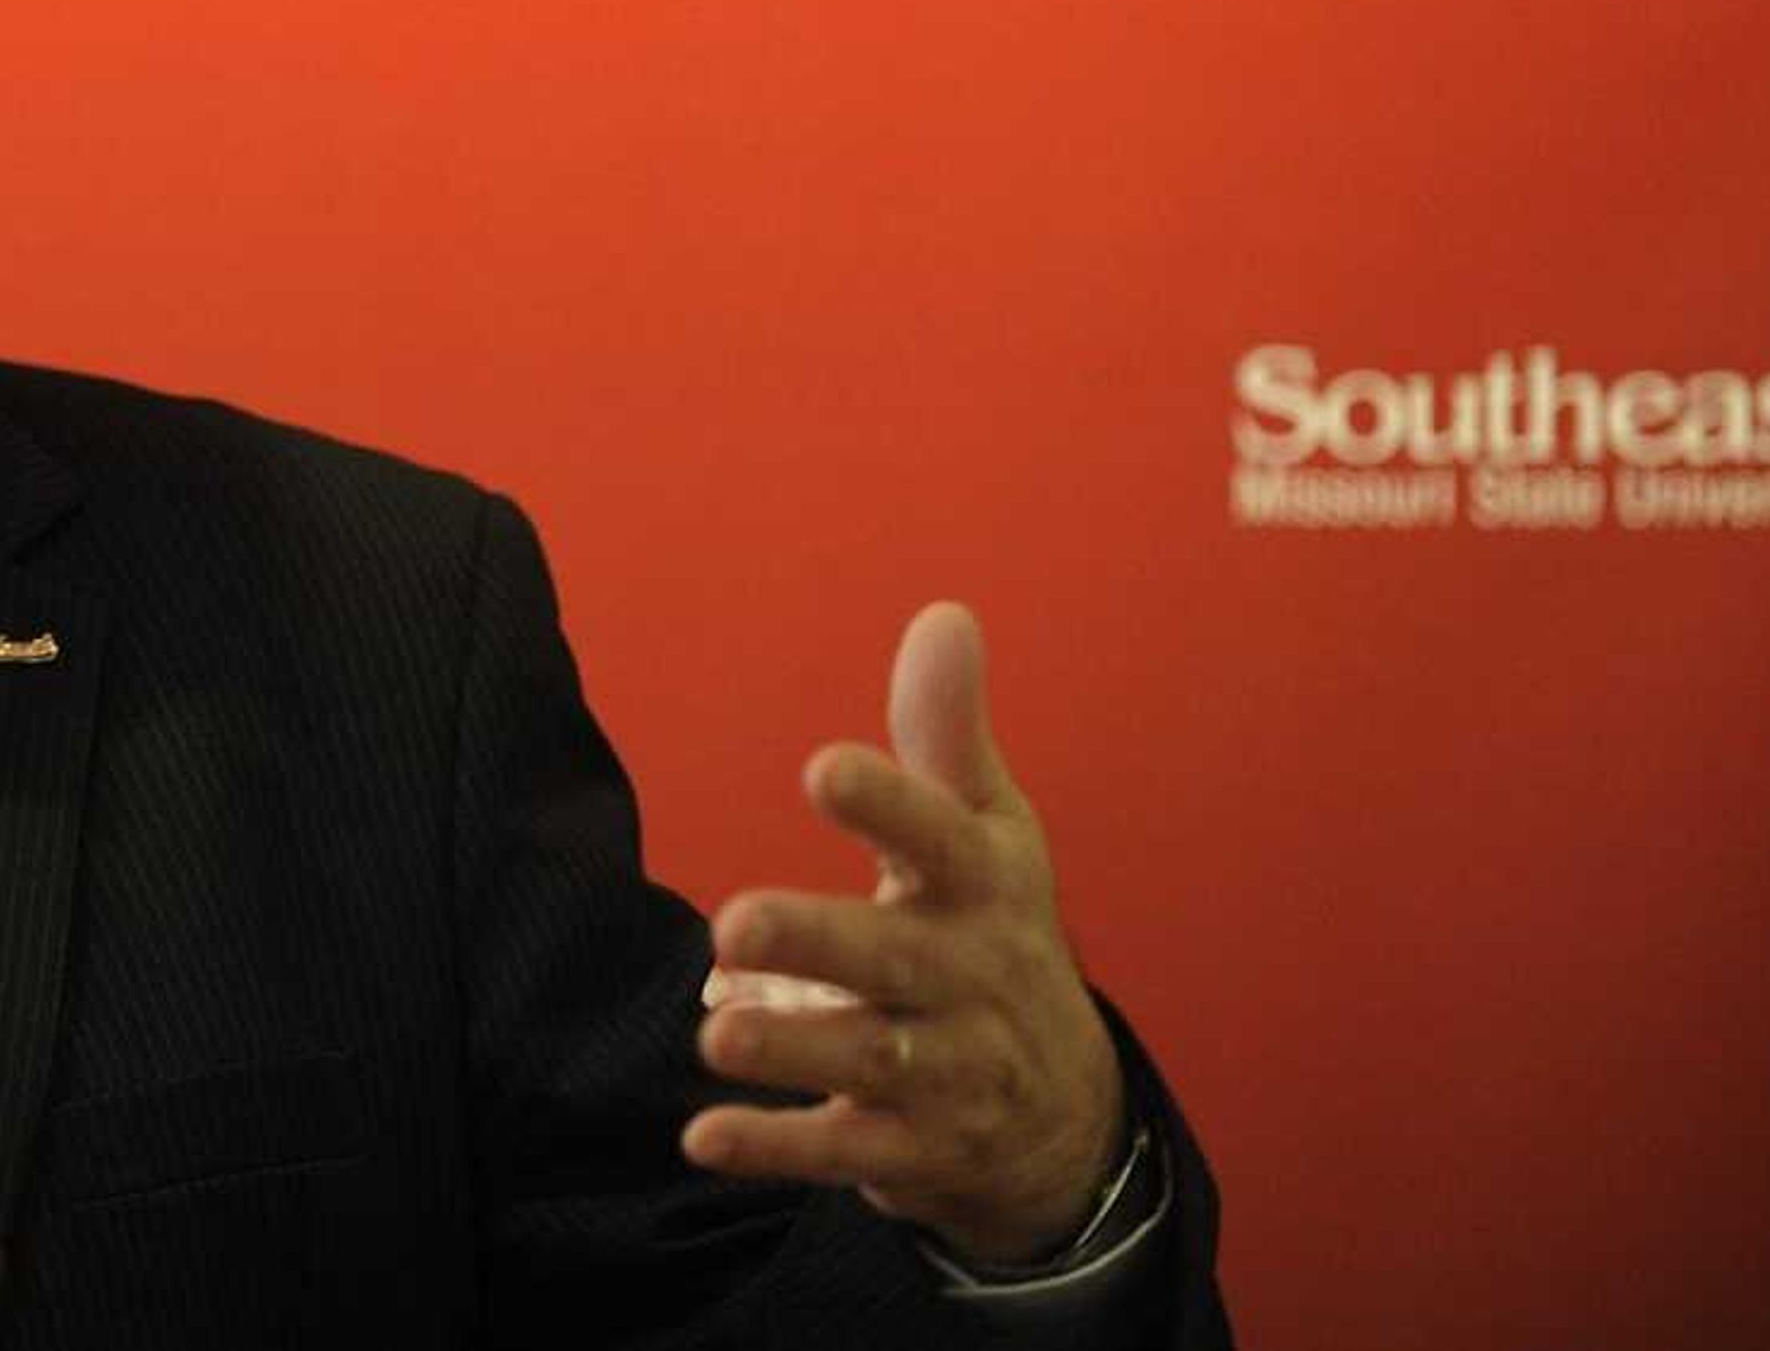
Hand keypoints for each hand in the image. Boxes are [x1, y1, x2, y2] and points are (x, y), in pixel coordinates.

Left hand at [679, 602, 1127, 1267]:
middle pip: (894, 961)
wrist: (1066, 1111)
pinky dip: (775, 1148)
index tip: (821, 766)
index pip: (943, 840)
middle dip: (818, 944)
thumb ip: (947, 734)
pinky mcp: (913, 1150)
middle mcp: (970, 980)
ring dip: (791, 1047)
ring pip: (868, 1061)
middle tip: (731, 925)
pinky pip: (843, 1152)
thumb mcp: (990, 834)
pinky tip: (703, 1137)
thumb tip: (943, 616)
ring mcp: (947, 1073)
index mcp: (985, 889)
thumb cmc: (998, 933)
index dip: (889, 806)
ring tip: (715, 1032)